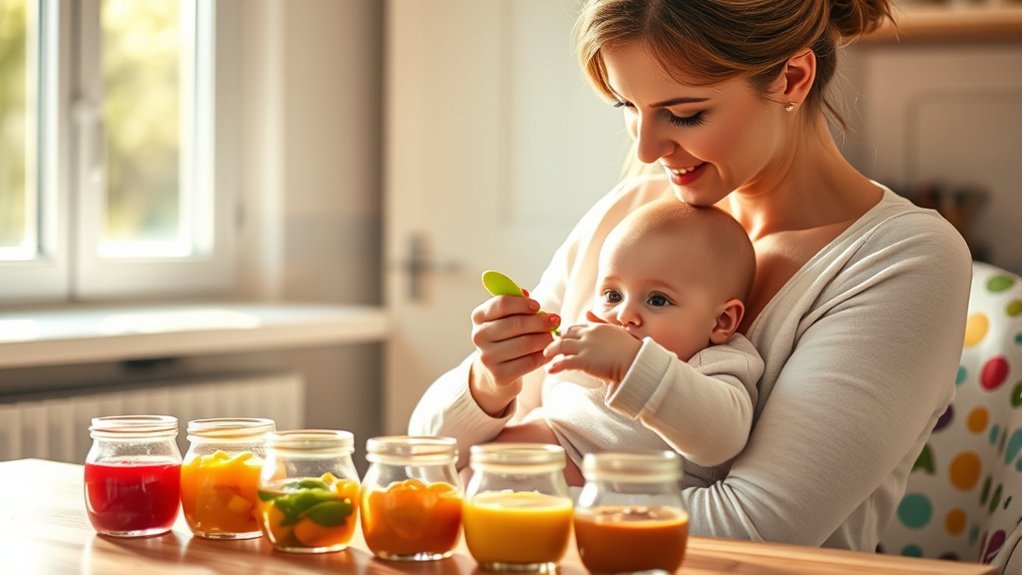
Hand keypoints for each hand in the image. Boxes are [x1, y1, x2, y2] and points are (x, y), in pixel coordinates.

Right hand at [469, 291, 560, 415]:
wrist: (494, 372)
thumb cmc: (504, 338)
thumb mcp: (504, 318)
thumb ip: (514, 305)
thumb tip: (525, 293)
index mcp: (479, 317)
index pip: (502, 304)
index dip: (523, 303)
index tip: (538, 305)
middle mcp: (479, 336)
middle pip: (516, 324)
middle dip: (540, 321)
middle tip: (555, 320)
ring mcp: (488, 358)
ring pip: (525, 343)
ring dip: (545, 338)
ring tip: (553, 336)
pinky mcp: (500, 375)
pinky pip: (529, 362)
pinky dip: (543, 356)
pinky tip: (548, 352)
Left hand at [543, 316, 640, 384]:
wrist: (636, 362)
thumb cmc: (631, 349)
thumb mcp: (615, 330)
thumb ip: (599, 322)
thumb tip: (587, 312)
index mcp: (596, 327)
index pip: (575, 327)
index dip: (566, 333)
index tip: (562, 339)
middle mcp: (588, 334)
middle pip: (565, 335)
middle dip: (557, 341)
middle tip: (550, 348)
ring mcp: (585, 347)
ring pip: (560, 346)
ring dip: (551, 351)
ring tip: (546, 356)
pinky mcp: (584, 360)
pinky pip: (564, 362)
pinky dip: (555, 366)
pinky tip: (551, 370)